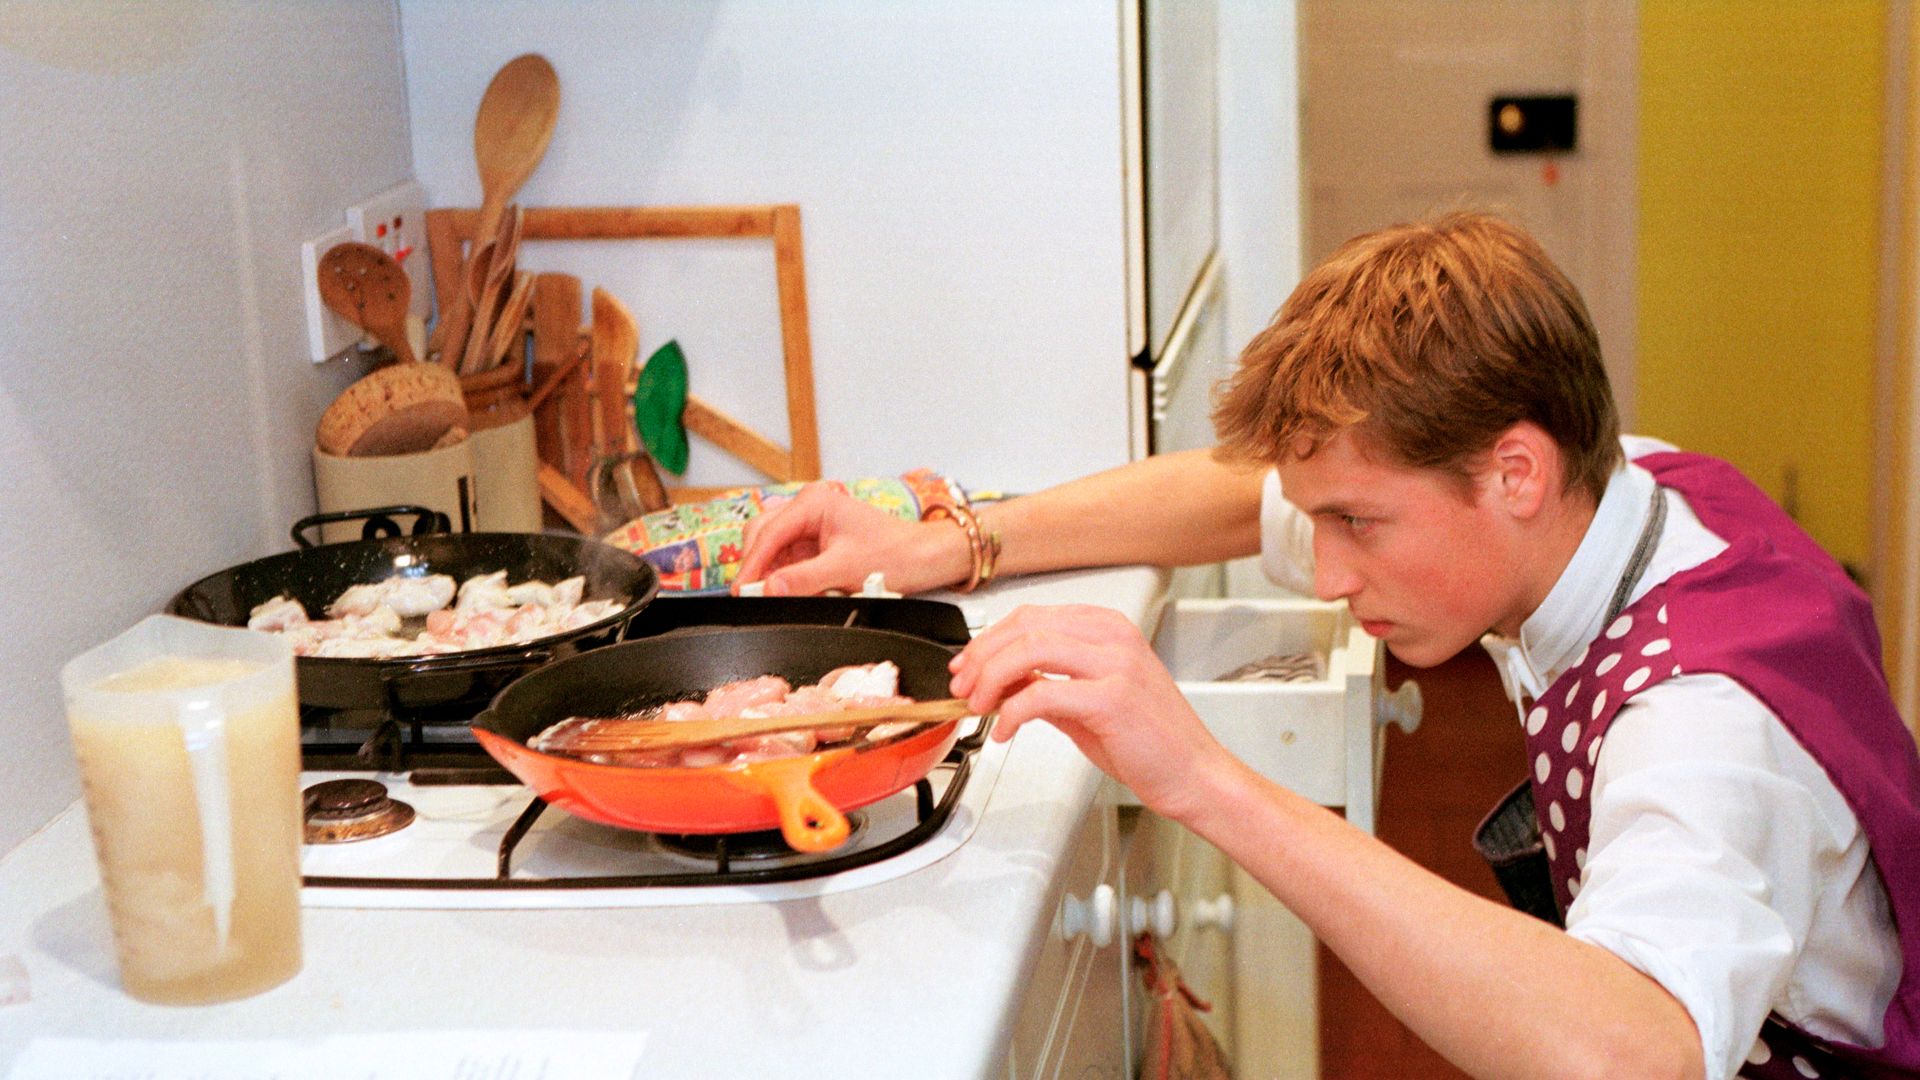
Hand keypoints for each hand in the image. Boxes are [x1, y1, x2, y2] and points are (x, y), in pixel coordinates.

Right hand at [734, 484, 969, 595]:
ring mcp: (810, 528)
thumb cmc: (896, 553)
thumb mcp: (847, 568)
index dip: (752, 565)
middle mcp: (808, 510)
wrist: (926, 558)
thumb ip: (805, 579)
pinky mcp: (816, 547)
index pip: (768, 533)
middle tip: (751, 597)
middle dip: (756, 567)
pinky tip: (790, 593)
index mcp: (814, 502)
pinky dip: (786, 579)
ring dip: (771, 574)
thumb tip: (769, 589)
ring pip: (772, 551)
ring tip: (773, 597)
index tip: (741, 592)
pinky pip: (789, 563)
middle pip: (762, 536)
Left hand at [948, 603, 1236, 822]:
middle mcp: (1113, 637)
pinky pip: (1041, 695)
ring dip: (990, 678)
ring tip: (978, 706)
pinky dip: (1011, 712)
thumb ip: (1048, 684)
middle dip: (981, 656)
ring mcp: (1115, 664)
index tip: (967, 665)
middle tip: (963, 686)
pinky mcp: (1112, 698)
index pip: (1032, 617)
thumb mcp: (1089, 702)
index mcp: (1108, 628)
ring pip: (1029, 650)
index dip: (989, 639)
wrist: (1195, 774)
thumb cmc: (1151, 741)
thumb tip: (1002, 682)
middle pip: (1025, 627)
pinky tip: (1004, 730)